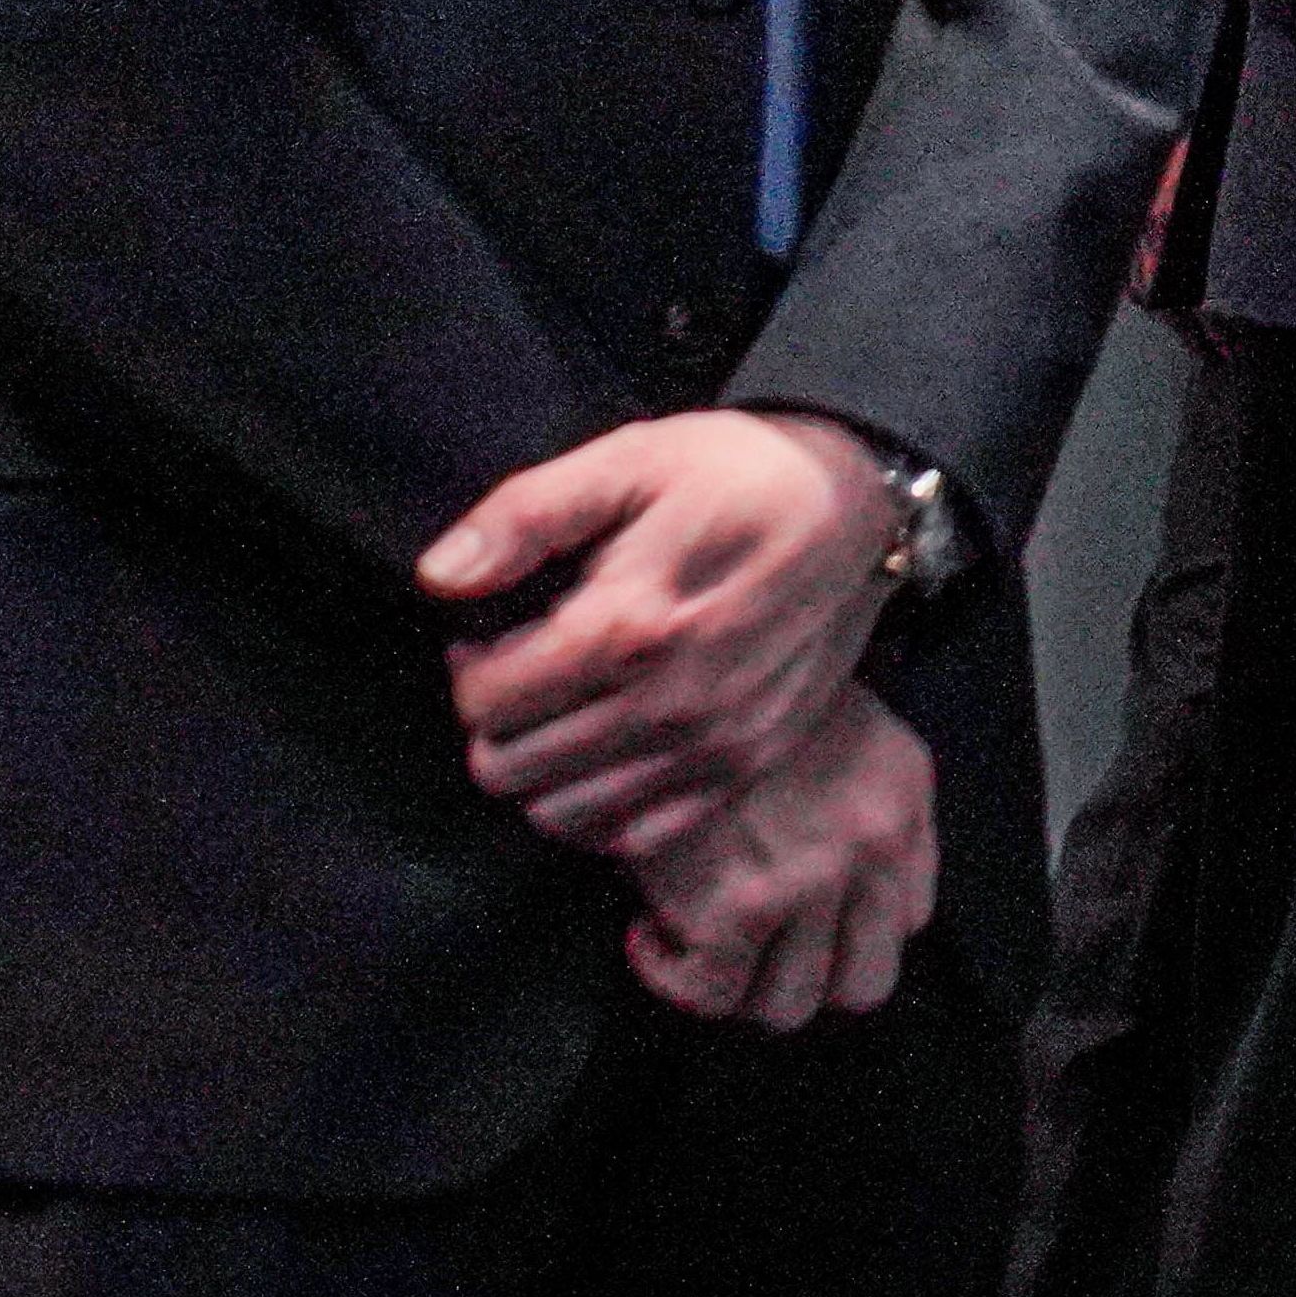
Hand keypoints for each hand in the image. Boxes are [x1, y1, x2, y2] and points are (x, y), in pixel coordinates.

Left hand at [427, 406, 893, 857]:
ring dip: (541, 769)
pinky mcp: (746, 767)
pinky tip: (607, 751)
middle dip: (498, 721)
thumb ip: (524, 516)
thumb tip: (438, 577)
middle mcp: (671, 703)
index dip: (469, 667)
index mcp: (630, 624)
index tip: (492, 637)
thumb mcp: (627, 460)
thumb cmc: (735, 473)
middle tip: (525, 674)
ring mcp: (713, 746)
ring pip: (562, 813)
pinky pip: (633, 836)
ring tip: (563, 710)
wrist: (857, 504)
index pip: (486, 701)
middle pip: (511, 767)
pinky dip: (600, 809)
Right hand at [614, 690, 937, 1029]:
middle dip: (804, 980)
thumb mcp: (828, 721)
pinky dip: (673, 978)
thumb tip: (825, 876)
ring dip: (737, 987)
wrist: (672, 662)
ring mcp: (813, 882)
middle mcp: (874, 846)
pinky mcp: (741, 907)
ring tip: (698, 949)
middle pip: (865, 979)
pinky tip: (650, 936)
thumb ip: (851, 797)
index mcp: (901, 799)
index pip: (908, 917)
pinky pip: (714, 994)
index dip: (845, 933)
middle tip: (752, 958)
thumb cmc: (728, 685)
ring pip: (792, 1003)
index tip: (796, 924)